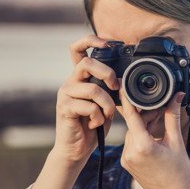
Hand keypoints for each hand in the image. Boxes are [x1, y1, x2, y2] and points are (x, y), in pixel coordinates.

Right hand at [51, 34, 118, 166]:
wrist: (78, 148)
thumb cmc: (94, 123)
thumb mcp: (107, 102)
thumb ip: (111, 88)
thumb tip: (125, 79)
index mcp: (80, 77)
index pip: (78, 49)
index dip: (92, 40)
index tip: (110, 44)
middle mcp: (70, 81)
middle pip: (87, 63)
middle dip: (107, 73)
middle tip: (115, 87)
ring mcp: (65, 94)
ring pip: (93, 89)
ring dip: (107, 105)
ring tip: (107, 115)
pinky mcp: (64, 108)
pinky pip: (88, 107)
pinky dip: (98, 117)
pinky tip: (95, 123)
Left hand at [119, 88, 189, 188]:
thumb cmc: (179, 172)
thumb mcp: (177, 142)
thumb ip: (172, 117)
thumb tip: (176, 97)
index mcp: (143, 146)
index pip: (131, 116)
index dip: (126, 98)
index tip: (123, 84)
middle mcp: (130, 152)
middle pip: (134, 123)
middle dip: (147, 115)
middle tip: (163, 110)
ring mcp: (126, 159)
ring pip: (132, 132)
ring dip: (144, 125)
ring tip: (160, 125)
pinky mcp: (126, 163)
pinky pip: (131, 142)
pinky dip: (141, 136)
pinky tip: (154, 137)